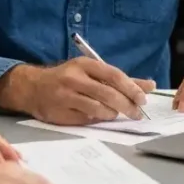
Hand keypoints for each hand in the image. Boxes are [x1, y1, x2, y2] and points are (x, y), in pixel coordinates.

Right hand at [20, 58, 155, 125]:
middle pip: (107, 94)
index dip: (131, 88)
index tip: (143, 99)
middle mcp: (73, 78)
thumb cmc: (69, 79)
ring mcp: (65, 96)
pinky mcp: (60, 113)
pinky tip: (98, 116)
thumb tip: (150, 86)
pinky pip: (86, 119)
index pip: (113, 75)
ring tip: (116, 114)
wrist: (34, 88)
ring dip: (112, 114)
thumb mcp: (92, 72)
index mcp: (84, 64)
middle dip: (126, 105)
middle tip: (137, 113)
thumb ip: (121, 80)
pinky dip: (96, 119)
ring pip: (98, 109)